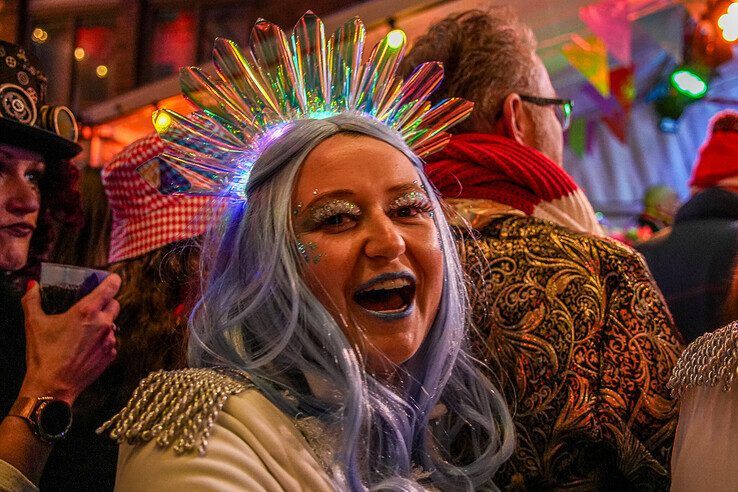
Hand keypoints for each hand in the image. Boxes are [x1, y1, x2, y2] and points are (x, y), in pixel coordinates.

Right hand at [19, 274, 121, 403]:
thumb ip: (32, 301)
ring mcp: (110, 340)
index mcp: (87, 311)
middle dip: (106, 303)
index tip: (112, 279)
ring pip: (113, 324)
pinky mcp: (111, 355)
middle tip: (92, 308)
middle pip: (115, 304)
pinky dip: (102, 341)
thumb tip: (32, 286)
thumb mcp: (34, 324)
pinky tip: (86, 347)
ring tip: (84, 331)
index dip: (112, 281)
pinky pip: (111, 342)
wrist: (52, 387)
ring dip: (103, 324)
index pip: (110, 287)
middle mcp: (103, 323)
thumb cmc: (43, 355)